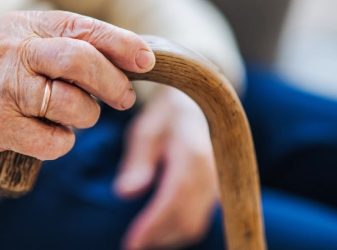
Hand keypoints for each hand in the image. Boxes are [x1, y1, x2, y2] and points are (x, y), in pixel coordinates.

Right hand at [0, 11, 154, 174]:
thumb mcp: (18, 49)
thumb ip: (63, 49)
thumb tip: (123, 63)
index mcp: (23, 26)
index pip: (82, 28)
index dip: (121, 44)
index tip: (146, 60)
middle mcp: (12, 51)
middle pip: (81, 61)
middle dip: (113, 84)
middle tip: (123, 98)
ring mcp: (2, 89)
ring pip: (74, 106)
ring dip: (84, 118)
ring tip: (68, 117)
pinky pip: (55, 141)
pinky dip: (60, 144)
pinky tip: (43, 136)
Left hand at [115, 86, 217, 248]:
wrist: (194, 107)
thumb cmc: (164, 118)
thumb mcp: (144, 131)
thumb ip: (137, 161)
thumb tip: (125, 193)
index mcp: (193, 152)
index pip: (176, 197)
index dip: (154, 224)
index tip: (131, 242)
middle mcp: (212, 171)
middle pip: (188, 218)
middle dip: (158, 237)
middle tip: (131, 244)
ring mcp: (218, 183)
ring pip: (196, 224)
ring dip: (168, 237)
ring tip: (140, 239)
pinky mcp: (216, 191)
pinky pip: (200, 218)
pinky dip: (178, 230)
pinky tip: (157, 230)